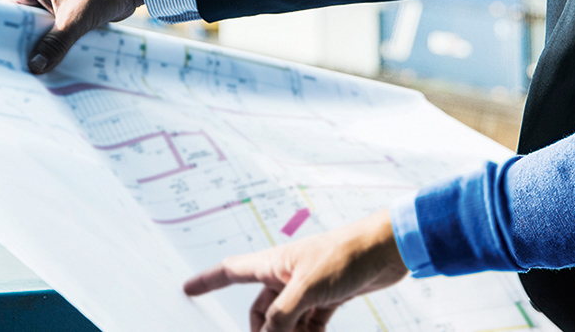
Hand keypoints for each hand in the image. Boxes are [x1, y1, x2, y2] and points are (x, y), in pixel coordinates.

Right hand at [9, 0, 143, 74]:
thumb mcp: (74, 18)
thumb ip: (55, 44)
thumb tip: (35, 68)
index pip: (5, 13)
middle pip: (23, 27)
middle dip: (23, 48)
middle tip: (15, 75)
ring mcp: (55, 6)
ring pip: (42, 34)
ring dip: (43, 51)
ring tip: (34, 77)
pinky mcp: (71, 15)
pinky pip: (58, 36)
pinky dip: (58, 49)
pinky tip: (56, 68)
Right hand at [183, 209, 407, 331]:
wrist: (387, 251)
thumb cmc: (346, 256)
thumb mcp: (308, 289)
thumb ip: (282, 317)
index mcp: (274, 264)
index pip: (231, 271)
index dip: (207, 280)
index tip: (186, 289)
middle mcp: (286, 275)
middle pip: (261, 311)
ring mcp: (307, 288)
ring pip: (285, 322)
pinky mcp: (328, 299)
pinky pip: (309, 326)